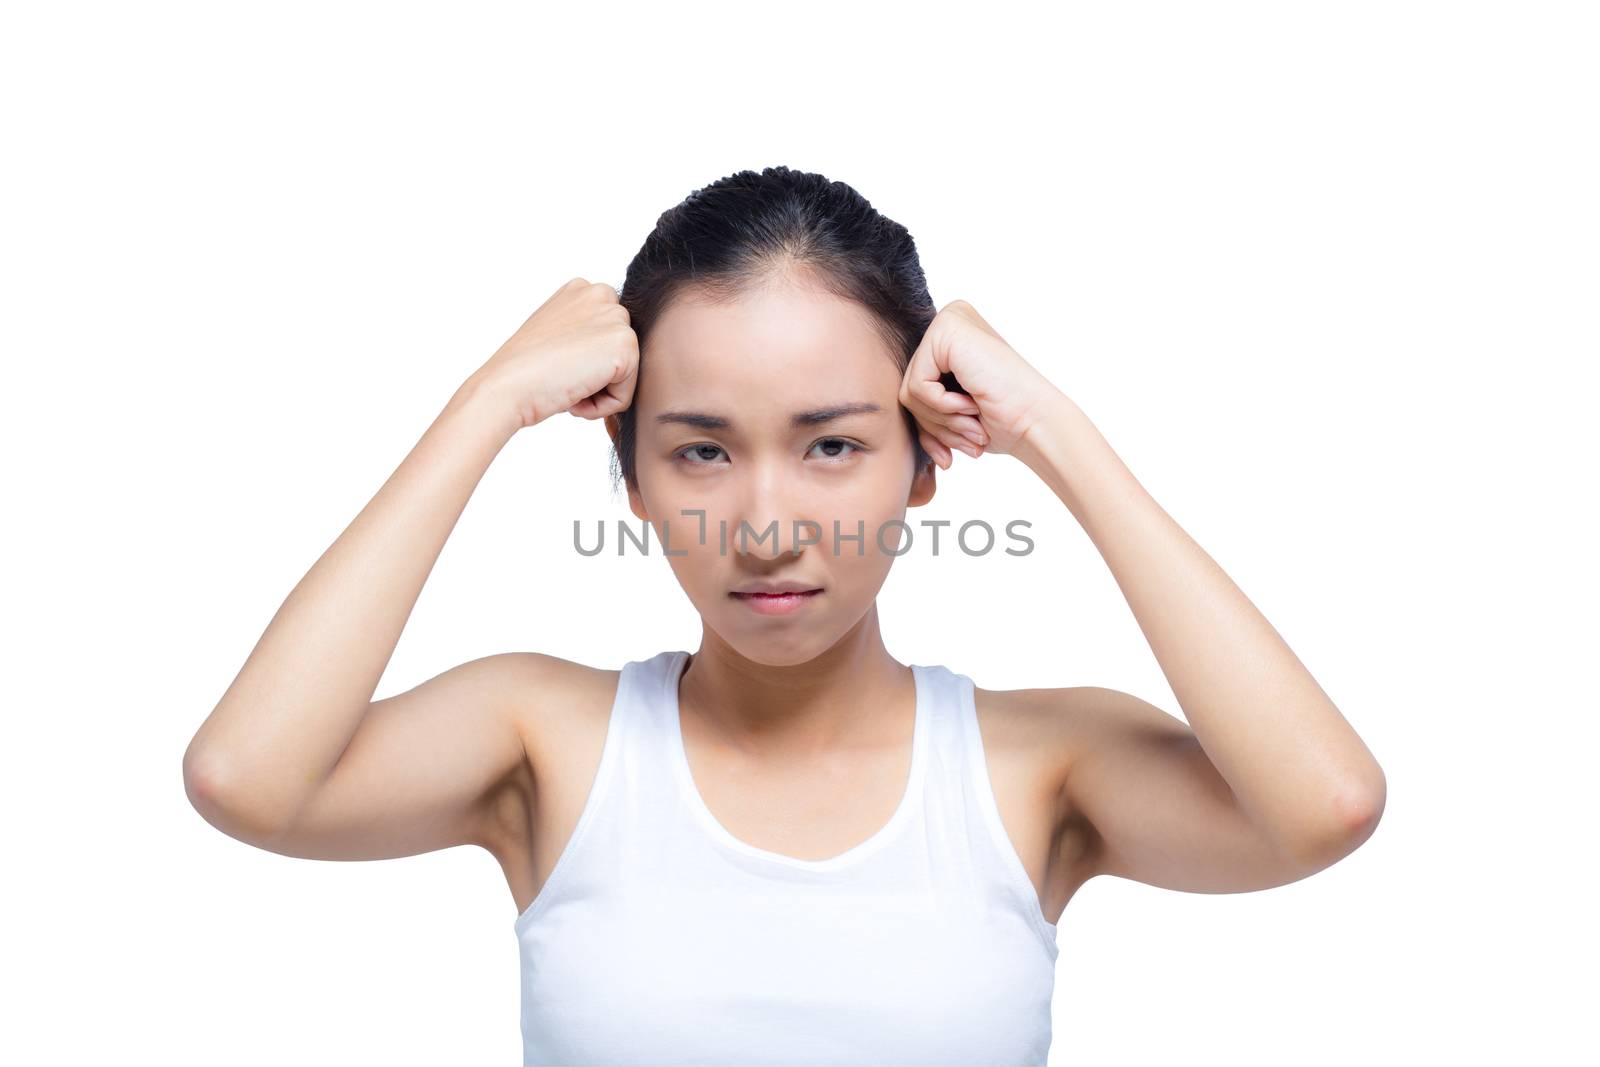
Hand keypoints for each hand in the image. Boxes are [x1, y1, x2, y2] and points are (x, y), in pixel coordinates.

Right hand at [468, 277, 640, 430]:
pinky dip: (601, 406)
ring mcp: (615, 317)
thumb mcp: (553, 335)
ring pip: (624, 377)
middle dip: (594, 376)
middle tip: (560, 373)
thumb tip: (603, 357)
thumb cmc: (522, 371)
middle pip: (620, 357)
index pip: (607, 341)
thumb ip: (581, 333)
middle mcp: (602, 295)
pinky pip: (625, 396)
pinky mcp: (625, 344)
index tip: (555, 363)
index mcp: (583, 290)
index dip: (582, 363)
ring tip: (566, 382)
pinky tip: (574, 392)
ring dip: (596, 392)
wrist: (507, 385)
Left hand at [898, 300, 1058, 467]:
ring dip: (940, 423)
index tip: (960, 445)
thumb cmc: (1002, 421)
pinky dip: (941, 409)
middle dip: (934, 426)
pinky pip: (916, 387)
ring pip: (908, 392)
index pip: (912, 387)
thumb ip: (919, 404)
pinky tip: (971, 405)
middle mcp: (948, 320)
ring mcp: (947, 321)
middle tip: (971, 439)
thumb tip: (876, 413)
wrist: (1036, 423)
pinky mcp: (946, 331)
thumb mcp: (950, 412)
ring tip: (974, 426)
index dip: (932, 425)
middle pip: (907, 388)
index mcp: (949, 336)